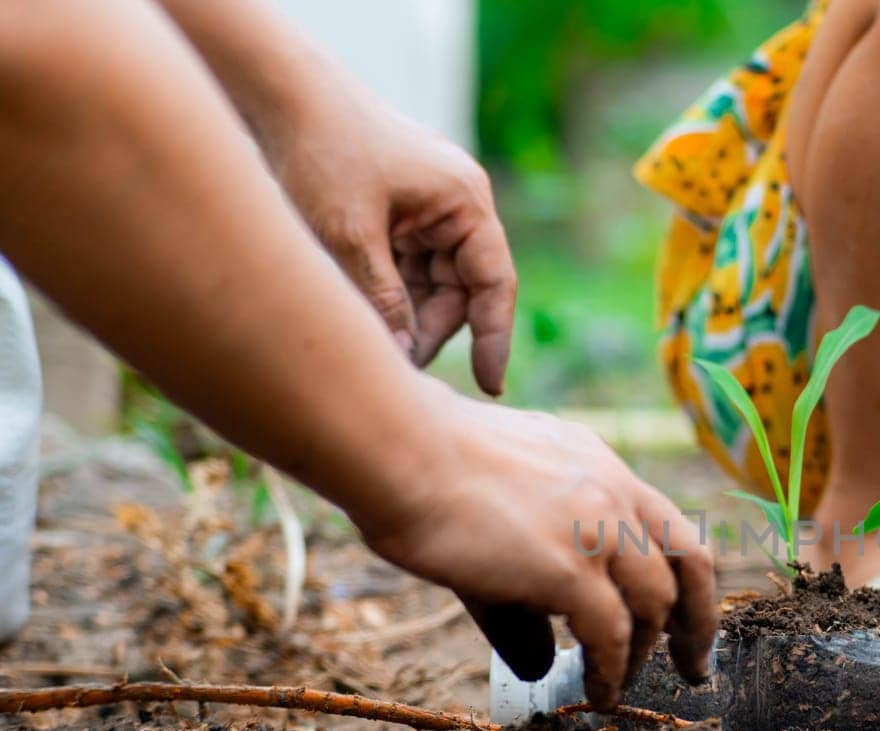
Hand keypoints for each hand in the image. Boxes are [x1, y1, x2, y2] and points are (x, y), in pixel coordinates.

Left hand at [262, 87, 516, 394]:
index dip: (495, 339)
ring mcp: (431, 208)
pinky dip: (391, 293)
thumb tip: (405, 357)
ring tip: (375, 339)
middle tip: (400, 365)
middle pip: (463, 289)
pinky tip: (365, 310)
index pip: (494, 284)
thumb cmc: (322, 152)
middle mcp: (458, 205)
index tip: (491, 386)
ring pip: (434, 283)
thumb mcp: (350, 236)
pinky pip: (410, 267)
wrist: (281, 93)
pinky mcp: (402, 212)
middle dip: (433, 328)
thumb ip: (384, 299)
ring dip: (409, 313)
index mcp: (465, 202)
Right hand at [354, 381, 718, 708]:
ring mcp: (597, 526)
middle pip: (690, 562)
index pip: (670, 524)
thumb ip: (529, 588)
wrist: (397, 448)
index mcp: (599, 465)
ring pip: (656, 603)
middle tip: (694, 666)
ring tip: (622, 687)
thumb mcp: (499, 514)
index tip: (684, 616)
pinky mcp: (568, 566)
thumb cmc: (424, 472)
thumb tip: (537, 662)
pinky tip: (597, 695)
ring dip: (645, 653)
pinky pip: (610, 634)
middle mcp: (613, 489)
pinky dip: (610, 672)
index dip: (686, 577)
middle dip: (699, 622)